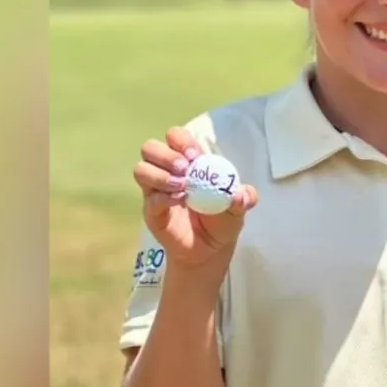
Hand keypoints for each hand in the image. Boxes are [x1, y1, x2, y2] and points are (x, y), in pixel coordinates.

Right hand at [133, 127, 258, 268]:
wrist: (211, 249)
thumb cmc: (223, 220)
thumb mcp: (239, 207)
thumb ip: (245, 198)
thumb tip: (241, 194)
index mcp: (188, 161)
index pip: (175, 137)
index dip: (182, 141)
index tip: (196, 156)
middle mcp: (167, 171)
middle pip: (150, 148)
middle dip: (167, 155)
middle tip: (185, 170)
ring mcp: (156, 190)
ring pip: (141, 169)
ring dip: (161, 175)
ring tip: (182, 187)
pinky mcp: (151, 210)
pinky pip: (149, 198)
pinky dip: (163, 197)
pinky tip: (179, 201)